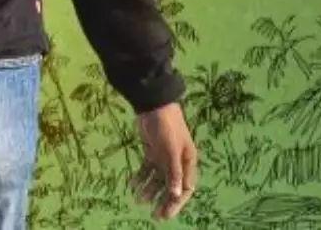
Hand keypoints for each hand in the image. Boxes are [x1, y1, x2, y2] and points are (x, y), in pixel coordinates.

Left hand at [131, 103, 197, 219]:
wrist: (153, 104)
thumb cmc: (167, 125)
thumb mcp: (171, 149)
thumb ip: (174, 172)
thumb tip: (176, 195)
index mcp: (187, 162)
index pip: (185, 188)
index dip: (177, 202)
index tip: (166, 214)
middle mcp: (177, 162)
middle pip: (171, 186)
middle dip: (164, 201)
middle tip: (155, 216)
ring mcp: (164, 157)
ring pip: (158, 179)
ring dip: (150, 190)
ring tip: (139, 201)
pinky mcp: (151, 151)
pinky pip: (147, 169)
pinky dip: (141, 178)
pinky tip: (132, 185)